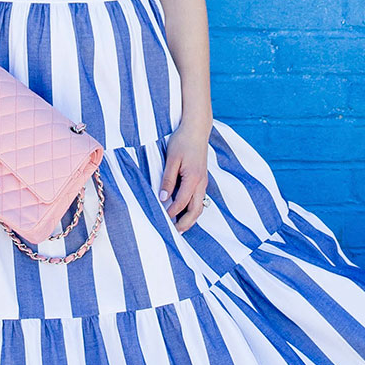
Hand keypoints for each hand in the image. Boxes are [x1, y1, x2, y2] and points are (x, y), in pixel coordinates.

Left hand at [159, 118, 210, 232]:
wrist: (197, 130)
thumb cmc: (182, 142)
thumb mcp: (171, 160)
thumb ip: (168, 179)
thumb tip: (163, 198)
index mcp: (193, 179)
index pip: (181, 203)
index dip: (171, 213)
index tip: (160, 220)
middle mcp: (201, 183)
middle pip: (195, 210)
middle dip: (185, 224)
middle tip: (174, 234)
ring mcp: (204, 182)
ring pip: (199, 206)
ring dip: (190, 219)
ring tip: (179, 228)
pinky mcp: (202, 179)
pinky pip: (199, 199)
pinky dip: (193, 210)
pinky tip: (184, 212)